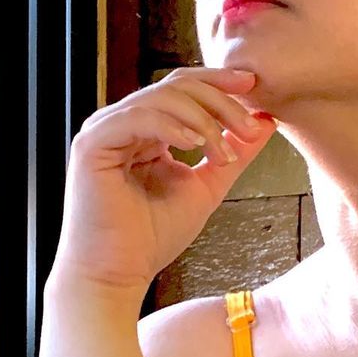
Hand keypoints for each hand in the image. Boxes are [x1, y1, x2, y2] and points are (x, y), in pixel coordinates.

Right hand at [49, 67, 277, 294]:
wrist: (118, 274)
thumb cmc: (153, 238)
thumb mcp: (207, 187)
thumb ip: (233, 155)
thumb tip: (266, 123)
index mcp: (146, 130)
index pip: (184, 90)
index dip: (219, 83)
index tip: (254, 86)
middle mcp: (124, 123)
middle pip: (177, 86)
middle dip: (220, 101)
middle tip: (249, 126)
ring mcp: (105, 130)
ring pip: (161, 98)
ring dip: (202, 120)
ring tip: (223, 153)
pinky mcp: (91, 144)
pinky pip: (137, 117)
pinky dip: (171, 127)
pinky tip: (194, 145)